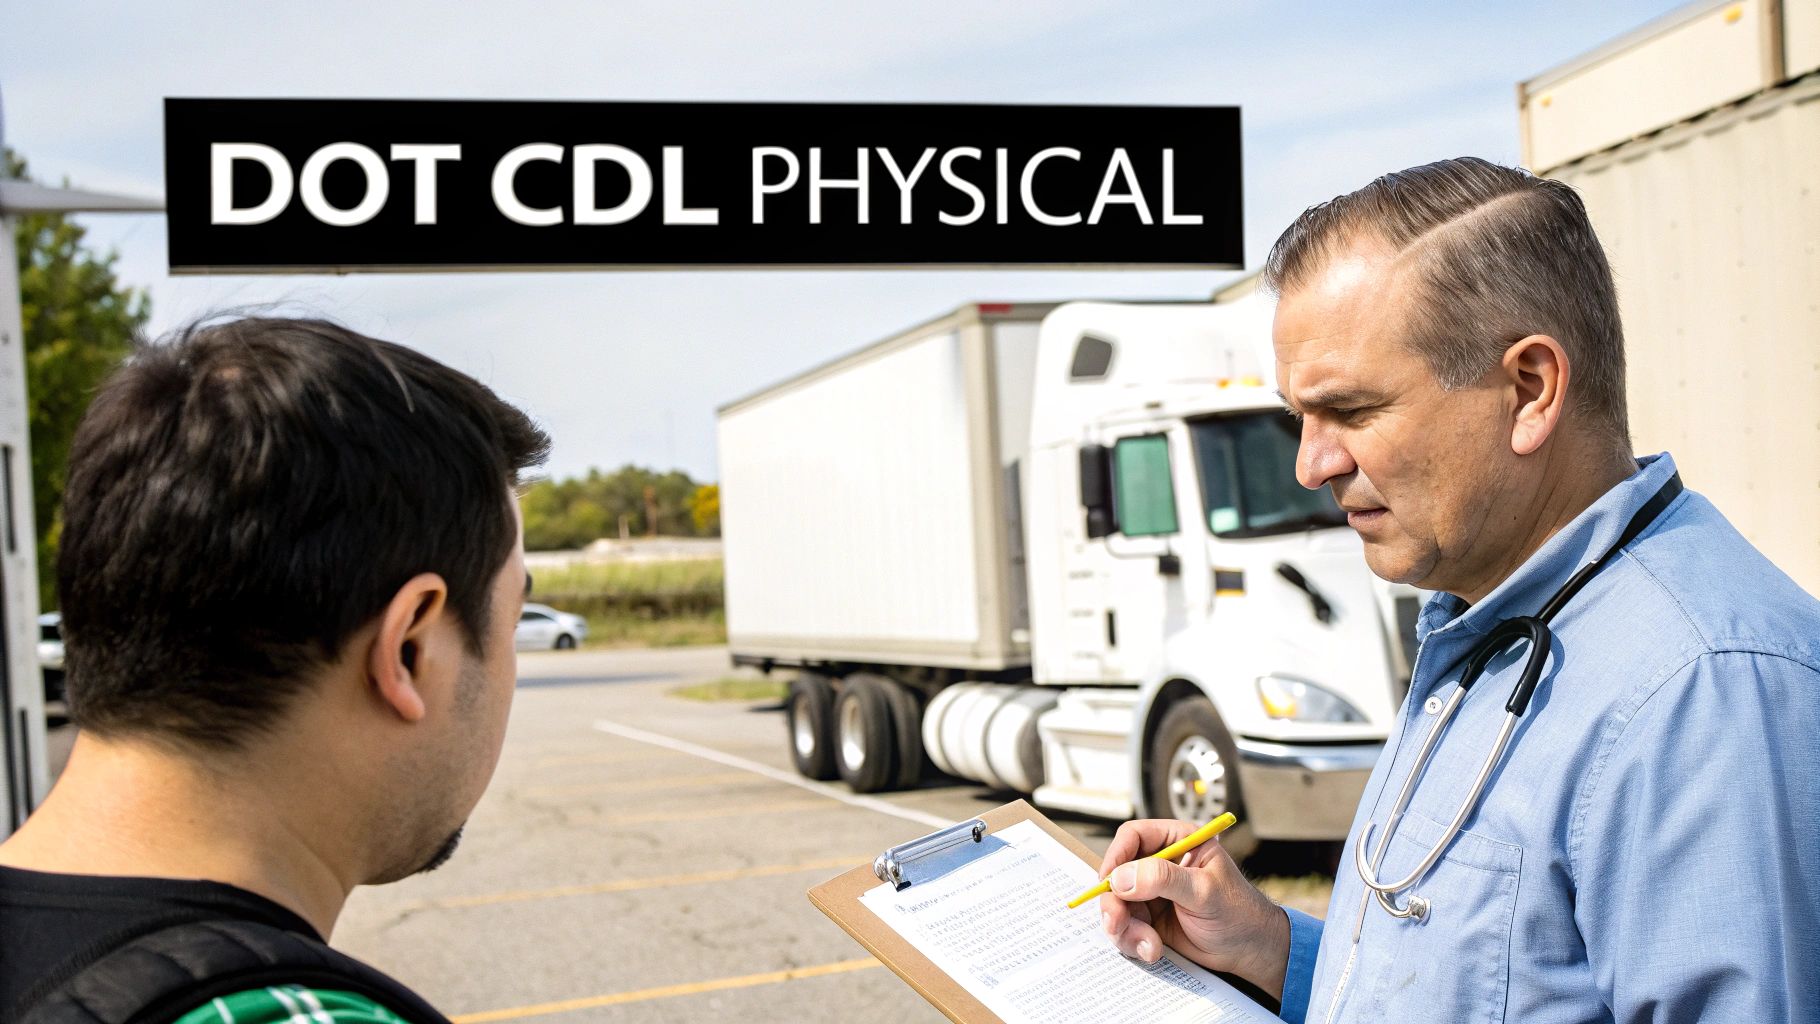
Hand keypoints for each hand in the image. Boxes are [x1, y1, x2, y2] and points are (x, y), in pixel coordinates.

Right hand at [1097, 819, 1290, 1000]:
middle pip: (1117, 874)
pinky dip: (1132, 941)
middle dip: (1114, 903)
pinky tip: (1153, 950)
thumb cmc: (1238, 913)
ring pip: (1116, 904)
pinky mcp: (1149, 919)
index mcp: (1178, 842)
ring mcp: (1152, 893)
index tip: (1108, 882)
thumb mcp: (1203, 891)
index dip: (1116, 857)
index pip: (1132, 837)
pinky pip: (1124, 927)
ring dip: (1124, 928)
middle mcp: (1160, 864)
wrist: (1249, 951)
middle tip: (1117, 923)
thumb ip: (1163, 879)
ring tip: (1148, 945)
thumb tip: (1120, 878)